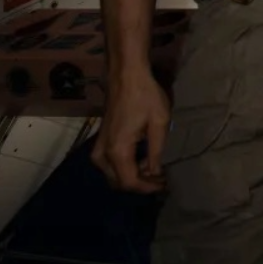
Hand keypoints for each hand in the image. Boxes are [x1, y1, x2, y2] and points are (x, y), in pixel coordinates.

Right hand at [92, 71, 169, 193]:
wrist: (126, 76)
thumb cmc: (145, 96)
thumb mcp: (159, 123)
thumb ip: (156, 151)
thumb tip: (155, 172)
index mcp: (117, 151)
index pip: (129, 182)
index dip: (147, 188)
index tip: (164, 185)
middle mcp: (102, 154)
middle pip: (118, 182)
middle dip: (140, 184)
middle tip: (161, 179)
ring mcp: (98, 148)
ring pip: (113, 175)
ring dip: (133, 176)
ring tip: (154, 169)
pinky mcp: (100, 141)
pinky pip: (110, 164)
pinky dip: (125, 167)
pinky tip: (142, 158)